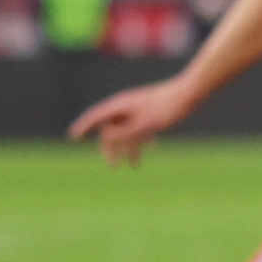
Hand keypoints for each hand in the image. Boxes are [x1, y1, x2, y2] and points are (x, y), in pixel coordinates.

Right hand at [71, 76, 197, 165]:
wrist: (188, 94)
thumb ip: (124, 132)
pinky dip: (142, 138)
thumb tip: (106, 137)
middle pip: (110, 128)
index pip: (95, 116)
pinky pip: (139, 127)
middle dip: (111, 148)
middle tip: (113, 167)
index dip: (83, 126)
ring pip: (126, 131)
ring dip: (129, 148)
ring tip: (135, 166)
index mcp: (119, 105)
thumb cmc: (165, 108)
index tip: (73, 136)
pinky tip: (152, 146)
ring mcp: (137, 109)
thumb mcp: (143, 125)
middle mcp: (125, 106)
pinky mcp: (149, 111)